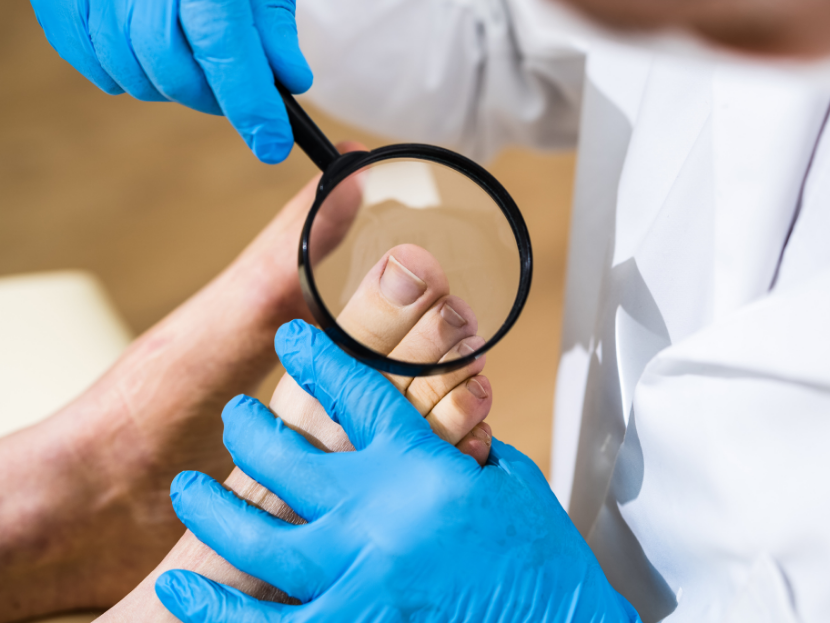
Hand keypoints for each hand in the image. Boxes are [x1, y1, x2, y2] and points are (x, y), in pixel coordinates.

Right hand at [29, 0, 307, 162]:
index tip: (271, 147)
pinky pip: (100, 69)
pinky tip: (152, 35)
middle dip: (216, 94)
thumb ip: (276, 25)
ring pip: (136, 79)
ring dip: (175, 82)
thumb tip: (287, 86)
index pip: (222, 50)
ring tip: (193, 41)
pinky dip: (134, 70)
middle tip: (237, 82)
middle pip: (174, 74)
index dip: (250, 107)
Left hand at [155, 321, 639, 622]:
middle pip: (286, 457)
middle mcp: (379, 513)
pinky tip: (182, 590)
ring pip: (258, 538)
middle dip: (250, 429)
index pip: (355, 391)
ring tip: (190, 489)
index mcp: (420, 466)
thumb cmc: (542, 561)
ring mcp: (359, 576)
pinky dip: (217, 610)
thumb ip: (458, 448)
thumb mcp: (509, 481)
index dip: (316, 358)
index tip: (290, 339)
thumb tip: (436, 423)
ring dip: (213, 509)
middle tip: (236, 417)